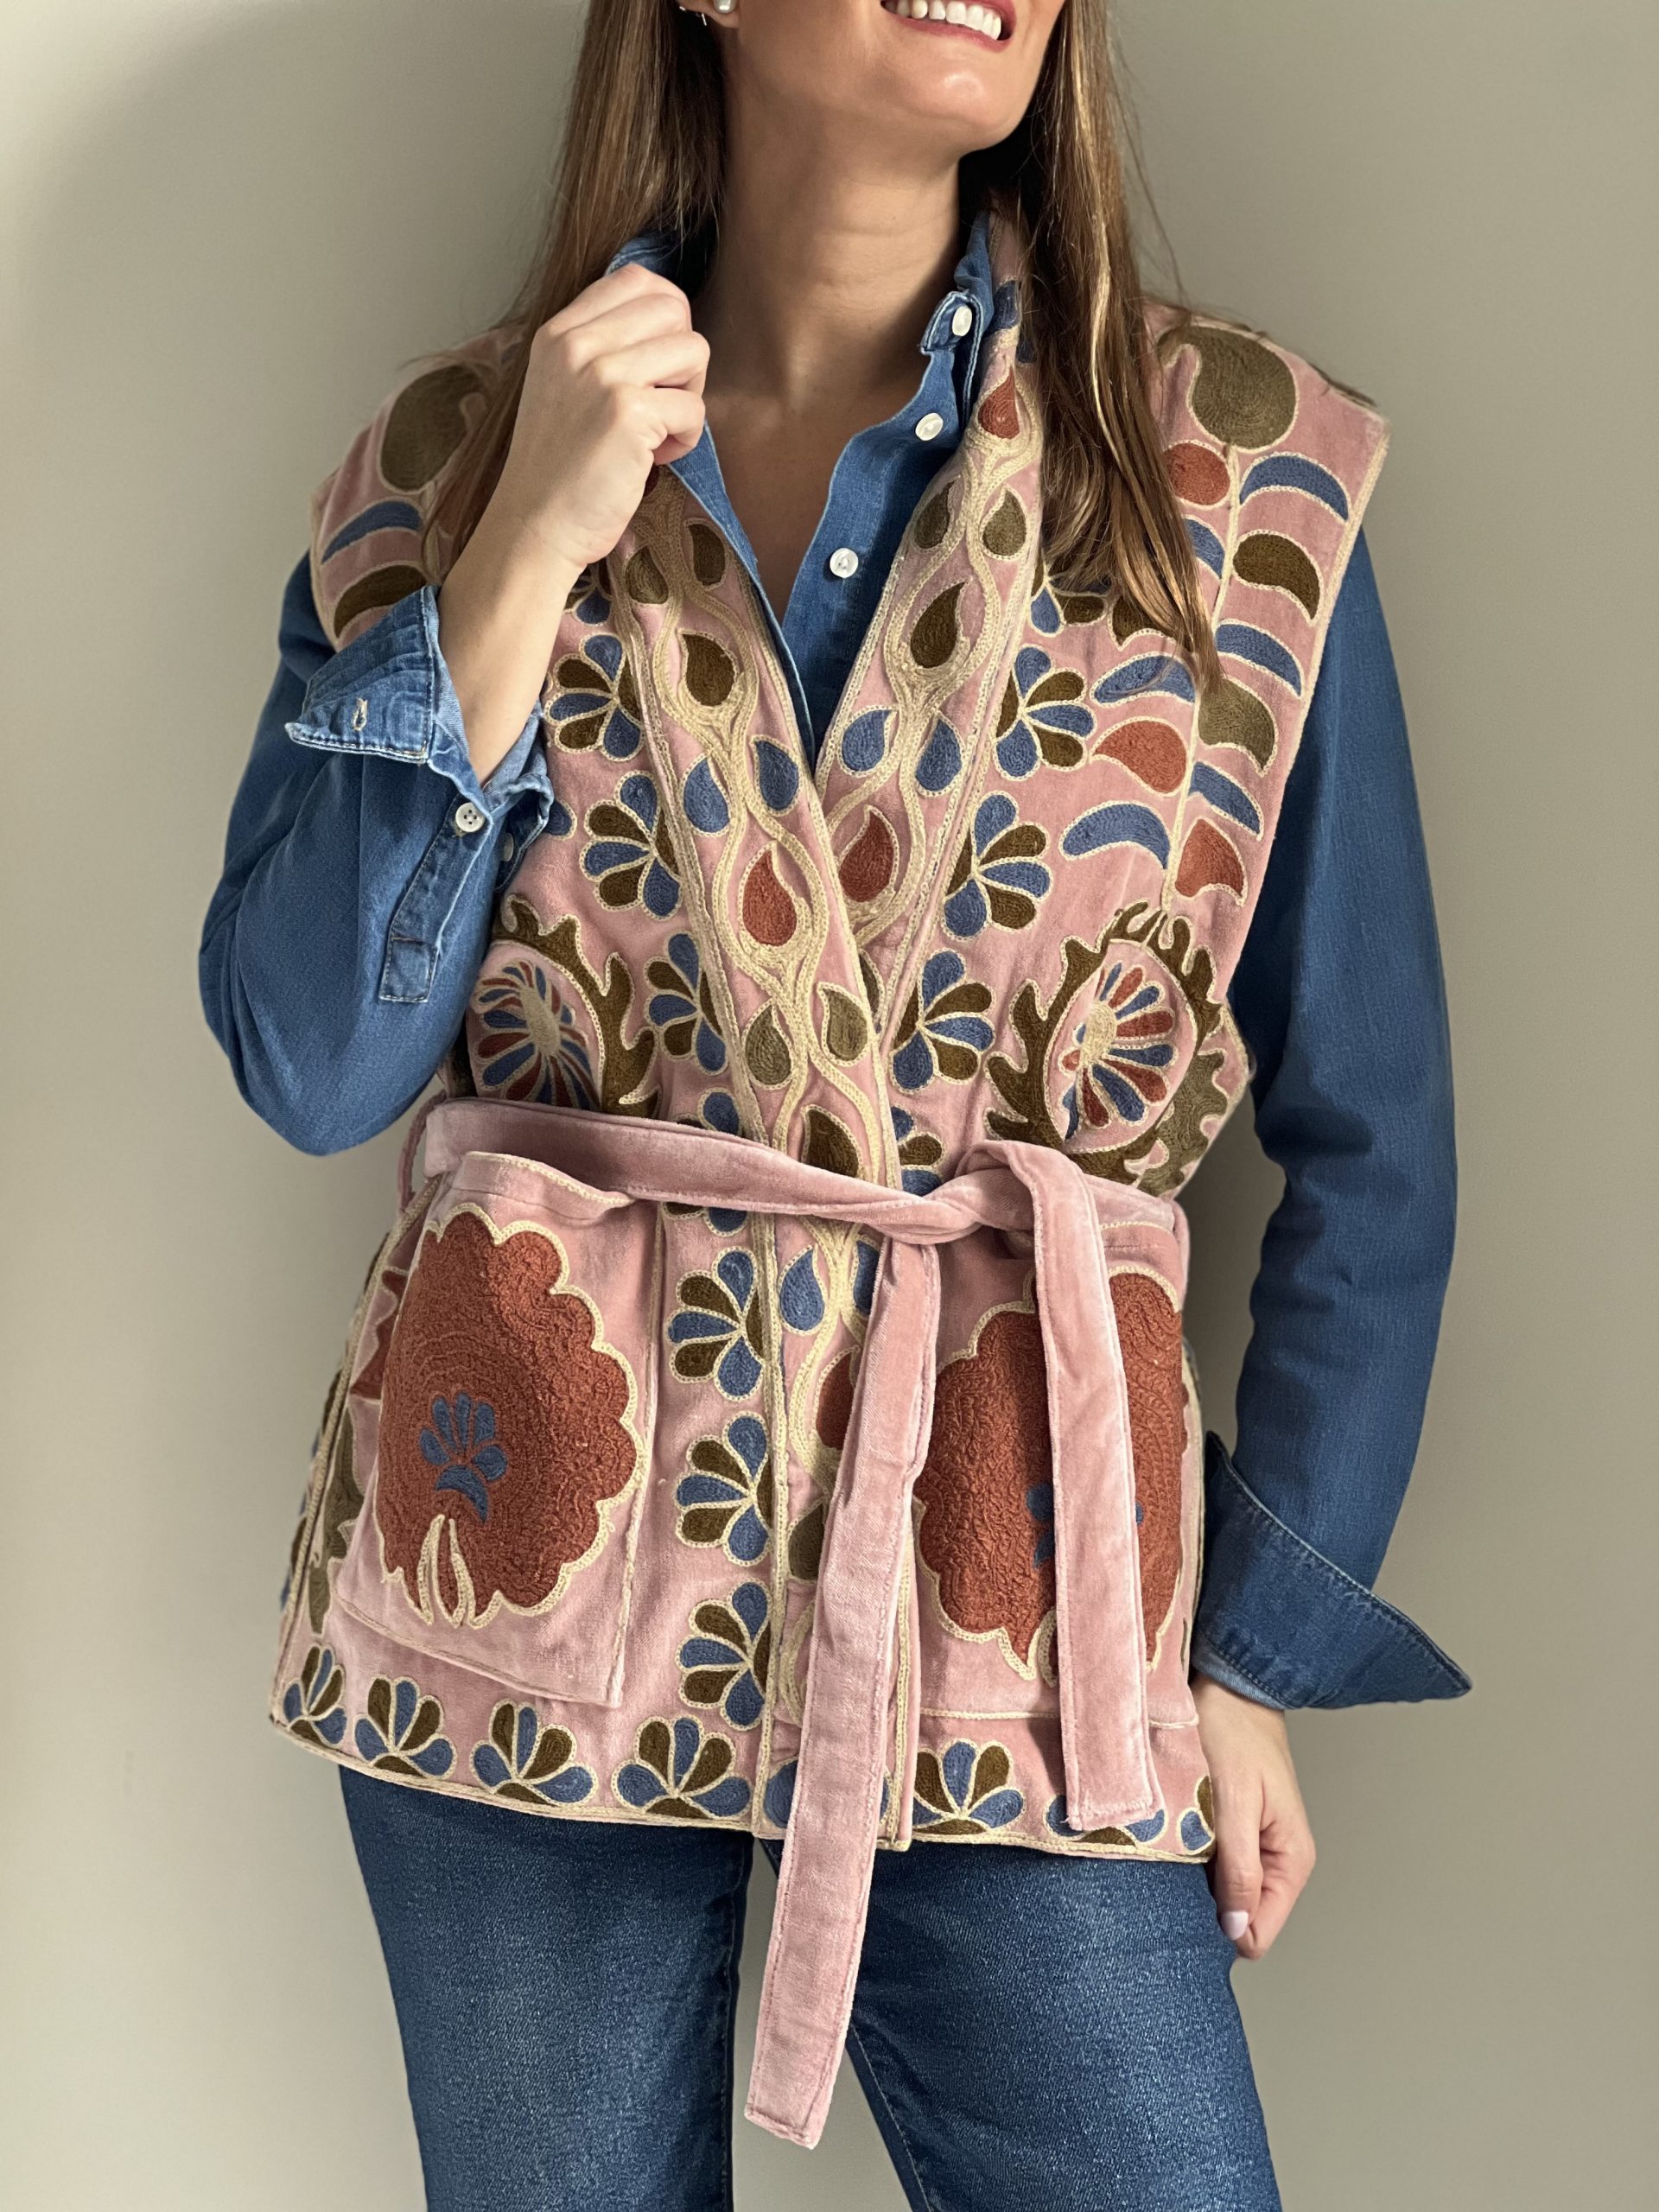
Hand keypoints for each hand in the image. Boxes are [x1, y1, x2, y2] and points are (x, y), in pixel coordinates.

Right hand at [487, 261, 710, 576]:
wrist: (534, 526)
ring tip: (657, 430)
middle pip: (673, 308)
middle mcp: (578, 343)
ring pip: (694, 350)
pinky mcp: (629, 412)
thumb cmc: (557, 469)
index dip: (664, 318)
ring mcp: (602, 374)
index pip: (635, 279)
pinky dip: (686, 438)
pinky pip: (694, 407)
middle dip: (683, 357)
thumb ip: (600, 349)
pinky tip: (654, 458)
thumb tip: (668, 326)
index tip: (655, 365)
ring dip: (689, 395)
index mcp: (559, 331)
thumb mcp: (561, 387)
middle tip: (661, 401)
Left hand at [1191, 1672, 1315, 1960]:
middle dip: (1206, 1906)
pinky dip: (1192, 1860)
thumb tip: (1238, 1931)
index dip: (1222, 1929)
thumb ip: (1240, 1868)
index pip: (1259, 1933)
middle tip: (1172, 1877)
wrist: (1229, 1685)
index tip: (1185, 1907)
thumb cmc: (1234, 1732)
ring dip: (1196, 1880)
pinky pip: (1214, 1866)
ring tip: (1172, 1852)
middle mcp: (1277, 1861)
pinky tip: (1175, 1840)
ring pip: (1224, 1893)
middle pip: (1241, 1918)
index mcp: (1291, 1860)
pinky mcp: (1234, 1831)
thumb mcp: (1235, 1802)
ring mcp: (1255, 1847)